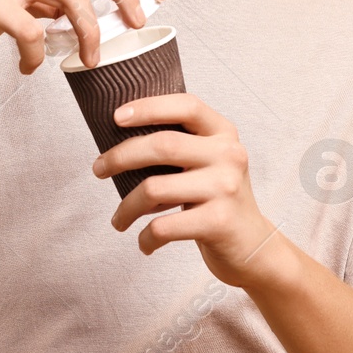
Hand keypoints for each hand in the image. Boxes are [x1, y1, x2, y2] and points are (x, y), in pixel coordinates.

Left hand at [91, 92, 287, 289]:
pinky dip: (146, 237)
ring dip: (126, 207)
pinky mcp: (219, 222)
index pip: (186, 106)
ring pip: (154, 188)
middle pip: (162, 145)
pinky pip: (163, 227)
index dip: (148, 107)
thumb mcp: (209, 162)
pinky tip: (145, 242)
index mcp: (223, 133)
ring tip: (119, 220)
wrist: (254, 246)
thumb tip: (118, 137)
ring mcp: (225, 188)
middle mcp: (228, 156)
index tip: (115, 117)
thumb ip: (180, 144)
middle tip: (98, 169)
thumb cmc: (217, 200)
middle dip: (120, 157)